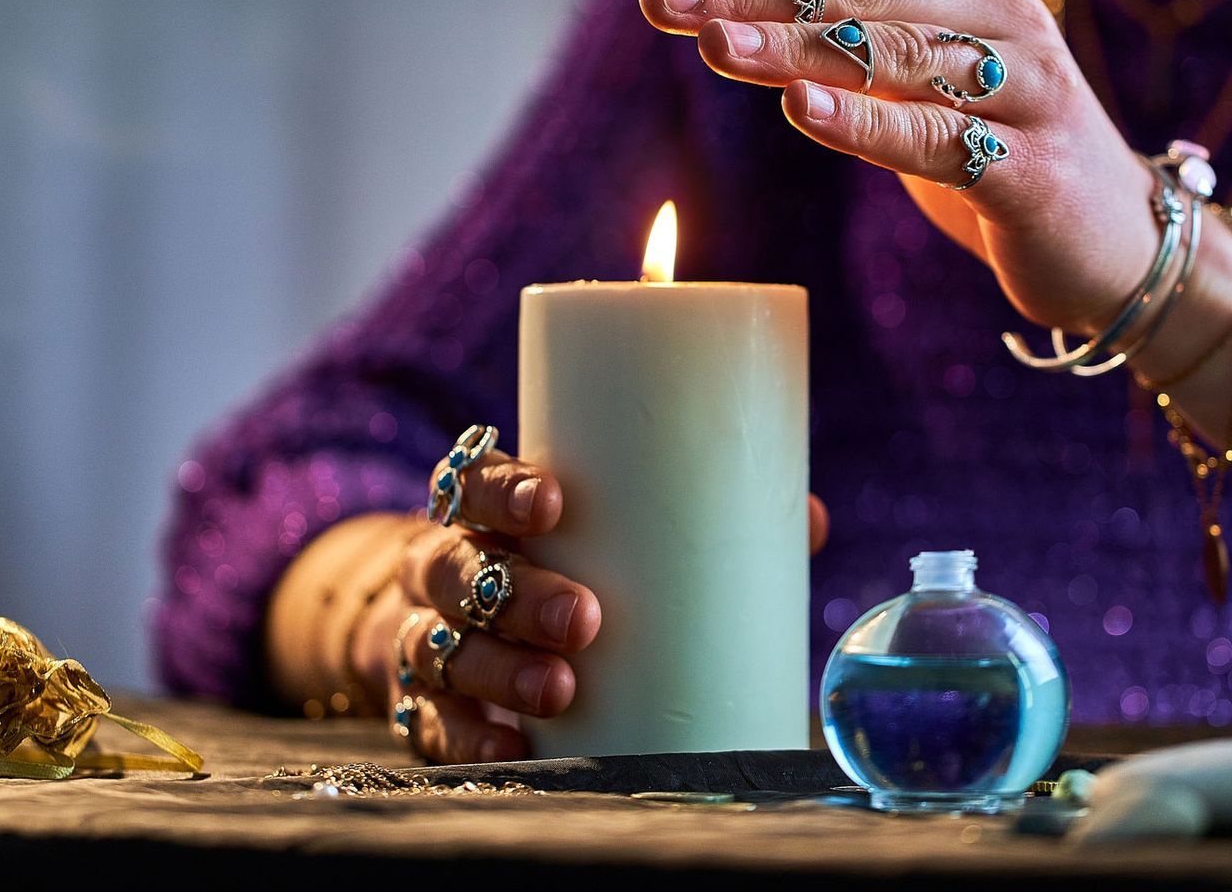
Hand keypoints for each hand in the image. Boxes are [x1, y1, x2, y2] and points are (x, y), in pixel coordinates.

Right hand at [355, 454, 831, 763]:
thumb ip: (699, 521)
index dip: (502, 489)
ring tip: (561, 690)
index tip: (553, 504)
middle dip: (519, 593)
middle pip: (455, 567)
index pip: (470, 480)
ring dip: (500, 668)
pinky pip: (433, 725)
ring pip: (440, 645)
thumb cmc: (563, 563)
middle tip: (586, 618)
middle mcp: (441, 567)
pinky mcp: (426, 706)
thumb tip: (807, 520)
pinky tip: (513, 750)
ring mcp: (424, 636)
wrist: (444, 618)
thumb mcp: (609, 534)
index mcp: (482, 511)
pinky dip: (471, 740)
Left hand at [637, 0, 1162, 334]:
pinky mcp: (1028, 170)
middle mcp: (998, 17)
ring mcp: (1022, 91)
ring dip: (793, 48)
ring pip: (891, 59)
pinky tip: (801, 108)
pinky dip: (866, 123)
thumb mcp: (937, 45)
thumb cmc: (1007, 136)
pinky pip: (937, 140)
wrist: (1116, 240)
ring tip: (709, 40)